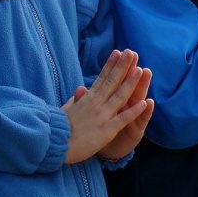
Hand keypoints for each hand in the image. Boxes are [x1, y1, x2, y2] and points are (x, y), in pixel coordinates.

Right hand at [62, 49, 153, 163]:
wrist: (54, 144)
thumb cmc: (58, 128)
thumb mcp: (66, 109)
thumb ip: (76, 99)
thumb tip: (80, 89)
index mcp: (87, 99)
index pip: (102, 78)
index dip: (111, 64)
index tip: (118, 52)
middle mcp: (96, 103)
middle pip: (113, 82)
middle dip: (123, 66)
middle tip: (132, 52)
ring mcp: (102, 116)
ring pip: (120, 96)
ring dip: (131, 83)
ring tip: (140, 70)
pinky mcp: (106, 130)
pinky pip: (122, 119)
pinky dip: (133, 111)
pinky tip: (143, 103)